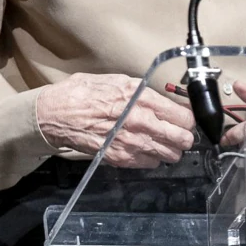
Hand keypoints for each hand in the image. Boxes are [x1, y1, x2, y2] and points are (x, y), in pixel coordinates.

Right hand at [36, 73, 195, 167]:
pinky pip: (149, 164)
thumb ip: (144, 92)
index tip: (187, 120)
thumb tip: (165, 100)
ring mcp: (130, 142)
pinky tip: (147, 150)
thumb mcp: (119, 81)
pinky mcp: (120, 158)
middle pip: (181, 138)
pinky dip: (152, 158)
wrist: (56, 113)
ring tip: (166, 144)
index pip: (182, 115)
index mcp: (141, 98)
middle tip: (182, 134)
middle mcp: (140, 121)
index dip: (189, 119)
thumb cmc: (84, 93)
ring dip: (171, 150)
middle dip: (185, 137)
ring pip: (169, 154)